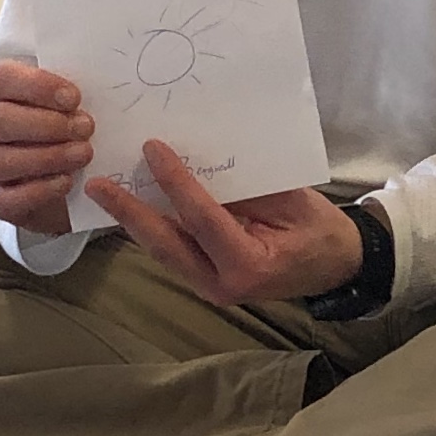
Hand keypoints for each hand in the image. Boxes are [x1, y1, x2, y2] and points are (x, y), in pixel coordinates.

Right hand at [0, 60, 94, 235]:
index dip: (36, 85)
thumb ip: (72, 100)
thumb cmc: (66, 137)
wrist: (65, 190)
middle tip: (85, 128)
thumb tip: (103, 89)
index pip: (1, 78)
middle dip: (45, 124)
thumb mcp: (70, 112)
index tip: (74, 97)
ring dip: (46, 157)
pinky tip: (66, 181)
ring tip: (83, 154)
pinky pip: (5, 198)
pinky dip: (39, 190)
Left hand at [85, 141, 363, 307]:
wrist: (338, 268)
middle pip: (166, 244)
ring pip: (163, 251)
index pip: (201, 218)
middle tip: (97, 185)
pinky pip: (174, 251)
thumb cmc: (322, 233)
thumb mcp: (292, 203)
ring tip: (103, 193)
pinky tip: (133, 206)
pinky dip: (152, 227)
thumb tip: (199, 162)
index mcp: (248, 265)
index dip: (175, 182)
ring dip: (133, 222)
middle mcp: (223, 284)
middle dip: (129, 213)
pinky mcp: (207, 280)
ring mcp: (212, 287)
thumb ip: (245, 189)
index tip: (152, 148)